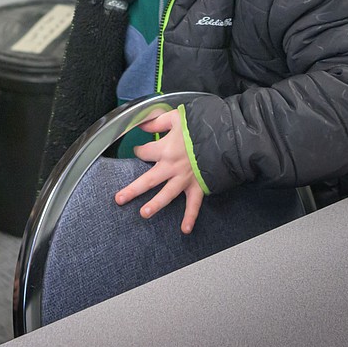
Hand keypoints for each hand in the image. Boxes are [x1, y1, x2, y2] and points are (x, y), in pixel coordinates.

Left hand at [113, 109, 204, 232]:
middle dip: (132, 190)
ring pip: (166, 194)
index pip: (143, 152)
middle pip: (148, 180)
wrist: (228, 136)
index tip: (140, 150)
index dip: (139, 150)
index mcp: (165, 148)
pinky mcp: (199, 186)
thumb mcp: (176, 117)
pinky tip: (185, 229)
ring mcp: (185, 178)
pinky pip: (194, 204)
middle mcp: (172, 166)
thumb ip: (157, 122)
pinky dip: (190, 217)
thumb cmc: (202, 125)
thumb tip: (142, 124)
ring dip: (155, 205)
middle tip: (119, 199)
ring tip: (143, 213)